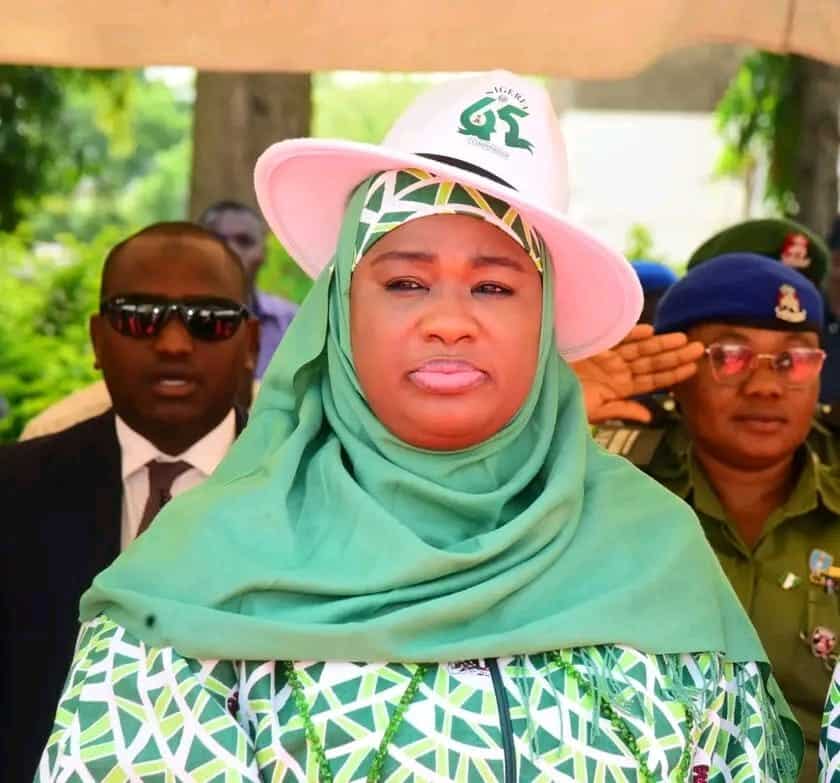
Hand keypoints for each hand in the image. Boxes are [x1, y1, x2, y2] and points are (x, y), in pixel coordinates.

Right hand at [571, 324, 703, 422]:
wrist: (537, 386)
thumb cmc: (562, 403)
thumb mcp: (594, 411)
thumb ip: (621, 411)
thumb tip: (649, 417)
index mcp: (620, 389)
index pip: (652, 381)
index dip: (673, 375)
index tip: (694, 368)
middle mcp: (617, 372)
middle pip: (651, 363)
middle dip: (675, 355)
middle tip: (700, 348)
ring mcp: (607, 357)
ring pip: (639, 349)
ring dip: (661, 344)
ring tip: (682, 339)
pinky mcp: (594, 345)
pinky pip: (617, 338)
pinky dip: (631, 334)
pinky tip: (648, 331)